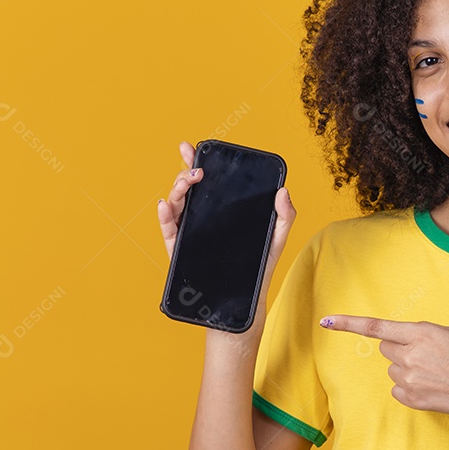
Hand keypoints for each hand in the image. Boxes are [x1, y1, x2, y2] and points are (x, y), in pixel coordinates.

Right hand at [156, 141, 295, 338]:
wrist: (244, 302)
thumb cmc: (258, 268)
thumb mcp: (276, 238)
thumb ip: (283, 215)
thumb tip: (284, 190)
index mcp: (222, 211)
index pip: (207, 182)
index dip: (197, 162)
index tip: (194, 147)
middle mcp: (203, 218)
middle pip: (189, 188)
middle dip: (187, 172)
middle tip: (197, 170)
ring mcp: (191, 233)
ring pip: (177, 204)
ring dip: (177, 189)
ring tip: (188, 182)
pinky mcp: (181, 250)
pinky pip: (169, 231)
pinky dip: (164, 216)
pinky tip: (166, 205)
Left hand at [320, 315, 448, 423]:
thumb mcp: (448, 335)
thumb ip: (419, 335)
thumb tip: (399, 344)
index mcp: (420, 333)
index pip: (376, 327)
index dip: (349, 324)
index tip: (327, 321)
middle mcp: (410, 355)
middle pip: (385, 350)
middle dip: (399, 350)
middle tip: (425, 356)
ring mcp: (410, 379)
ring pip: (393, 370)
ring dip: (407, 369)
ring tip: (434, 373)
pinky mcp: (412, 399)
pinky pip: (397, 390)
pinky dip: (410, 388)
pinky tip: (431, 387)